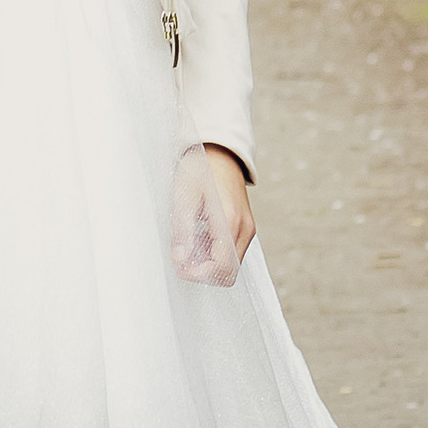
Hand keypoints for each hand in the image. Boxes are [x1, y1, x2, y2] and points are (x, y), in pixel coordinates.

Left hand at [169, 143, 257, 284]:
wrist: (221, 153)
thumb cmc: (201, 169)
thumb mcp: (184, 195)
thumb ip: (182, 229)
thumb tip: (180, 259)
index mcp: (229, 220)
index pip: (221, 267)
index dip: (199, 274)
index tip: (179, 267)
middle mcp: (244, 228)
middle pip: (229, 272)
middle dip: (204, 273)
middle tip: (181, 260)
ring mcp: (248, 229)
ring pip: (232, 265)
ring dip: (209, 265)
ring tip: (188, 247)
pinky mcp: (246, 228)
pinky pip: (233, 254)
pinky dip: (216, 256)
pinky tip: (198, 241)